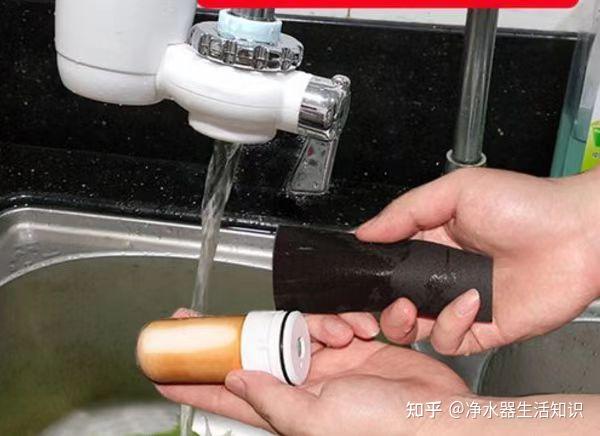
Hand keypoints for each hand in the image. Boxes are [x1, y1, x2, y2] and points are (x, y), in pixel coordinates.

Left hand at [157, 310, 468, 434]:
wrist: (442, 417)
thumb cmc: (386, 430)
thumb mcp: (317, 419)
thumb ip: (271, 399)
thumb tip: (233, 382)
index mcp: (285, 406)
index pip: (224, 391)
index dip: (191, 376)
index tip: (161, 360)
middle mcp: (302, 385)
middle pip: (261, 345)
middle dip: (260, 327)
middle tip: (256, 316)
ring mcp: (330, 366)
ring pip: (302, 325)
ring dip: (322, 321)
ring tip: (349, 334)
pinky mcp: (357, 349)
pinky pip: (341, 319)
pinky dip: (354, 318)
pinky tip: (371, 329)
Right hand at [357, 167, 599, 355]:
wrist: (579, 234)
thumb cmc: (526, 205)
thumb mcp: (456, 191)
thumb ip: (405, 210)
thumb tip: (365, 231)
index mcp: (431, 242)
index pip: (388, 265)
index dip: (372, 275)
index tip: (362, 277)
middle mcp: (443, 276)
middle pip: (395, 303)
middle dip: (383, 308)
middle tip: (390, 299)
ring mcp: (461, 304)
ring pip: (415, 329)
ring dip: (406, 323)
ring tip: (414, 304)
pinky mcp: (483, 328)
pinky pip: (450, 341)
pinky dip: (450, 326)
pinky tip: (469, 302)